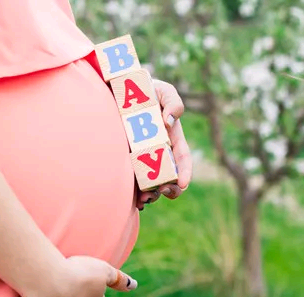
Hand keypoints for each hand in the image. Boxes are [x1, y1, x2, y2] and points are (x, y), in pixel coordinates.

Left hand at [136, 79, 192, 209]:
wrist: (118, 90)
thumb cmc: (145, 89)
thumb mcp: (163, 90)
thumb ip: (173, 102)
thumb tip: (169, 123)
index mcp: (172, 139)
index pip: (182, 159)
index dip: (185, 172)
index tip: (182, 183)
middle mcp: (158, 152)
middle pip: (168, 176)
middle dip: (169, 189)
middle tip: (163, 191)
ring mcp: (141, 158)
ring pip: (151, 182)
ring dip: (151, 195)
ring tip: (145, 199)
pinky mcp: (125, 160)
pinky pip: (132, 180)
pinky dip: (134, 193)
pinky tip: (133, 200)